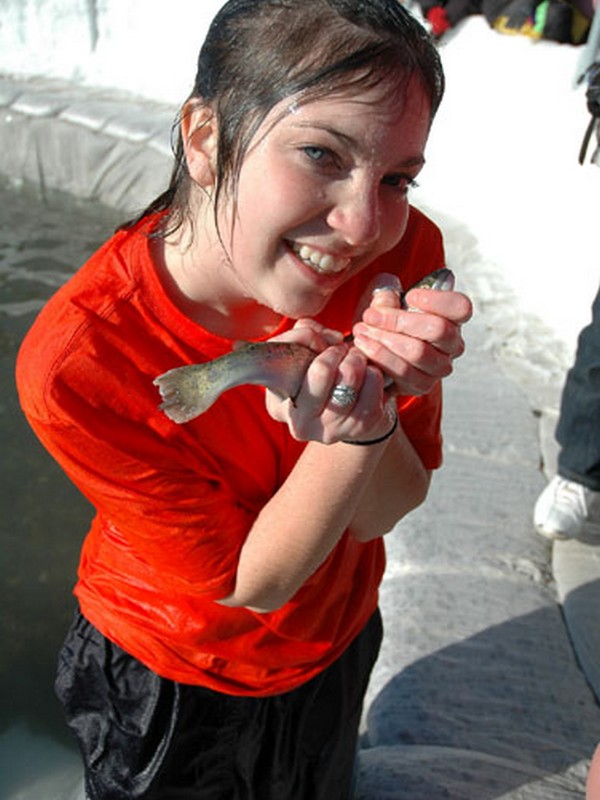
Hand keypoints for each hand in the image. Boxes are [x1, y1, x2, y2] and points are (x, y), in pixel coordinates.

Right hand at [265, 319, 395, 443]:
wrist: (353, 414)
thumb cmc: (323, 379)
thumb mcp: (305, 353)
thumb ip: (306, 333)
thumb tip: (332, 338)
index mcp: (277, 404)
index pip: (285, 358)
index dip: (307, 340)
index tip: (320, 345)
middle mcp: (300, 423)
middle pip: (321, 369)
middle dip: (336, 351)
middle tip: (342, 351)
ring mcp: (330, 430)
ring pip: (349, 375)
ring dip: (356, 359)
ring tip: (356, 361)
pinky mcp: (360, 428)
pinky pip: (372, 384)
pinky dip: (374, 371)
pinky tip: (368, 376)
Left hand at [351, 272, 471, 395]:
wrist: (371, 349)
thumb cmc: (384, 322)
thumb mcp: (385, 301)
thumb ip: (387, 294)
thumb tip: (387, 298)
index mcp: (451, 317)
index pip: (460, 307)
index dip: (437, 300)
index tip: (409, 295)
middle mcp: (452, 344)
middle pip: (439, 329)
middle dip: (399, 320)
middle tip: (371, 315)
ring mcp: (440, 367)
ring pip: (419, 352)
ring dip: (385, 339)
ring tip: (362, 330)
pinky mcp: (423, 385)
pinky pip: (404, 372)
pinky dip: (381, 357)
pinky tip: (364, 346)